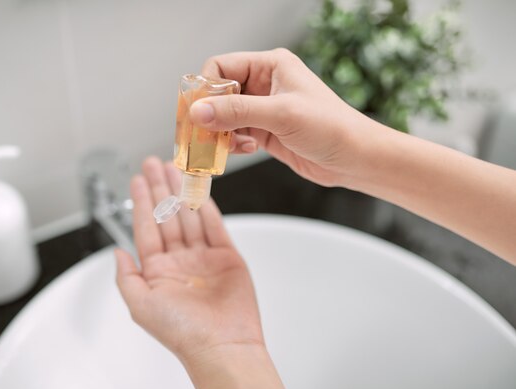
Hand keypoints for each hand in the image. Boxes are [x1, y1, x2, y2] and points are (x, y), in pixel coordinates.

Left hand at [115, 157, 263, 363]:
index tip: (137, 179)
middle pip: (168, 215)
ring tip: (175, 165)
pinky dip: (206, 204)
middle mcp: (180, 261)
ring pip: (189, 215)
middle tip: (154, 162)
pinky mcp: (227, 257)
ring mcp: (204, 258)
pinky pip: (214, 225)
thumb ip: (126, 276)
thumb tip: (117, 251)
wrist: (222, 346)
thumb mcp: (140, 305)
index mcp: (158, 271)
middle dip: (160, 188)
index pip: (147, 228)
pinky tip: (197, 187)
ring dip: (181, 190)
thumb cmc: (181, 331)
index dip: (142, 202)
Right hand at [189, 48, 377, 187]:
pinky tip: (245, 149)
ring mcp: (263, 109)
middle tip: (203, 133)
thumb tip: (199, 111)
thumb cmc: (331, 128)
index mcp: (270, 66)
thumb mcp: (281, 114)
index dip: (207, 88)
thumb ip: (237, 112)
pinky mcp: (264, 131)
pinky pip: (234, 133)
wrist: (354, 159)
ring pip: (223, 116)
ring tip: (227, 146)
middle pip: (218, 93)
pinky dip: (232, 143)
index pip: (221, 67)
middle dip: (210, 114)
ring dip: (220, 132)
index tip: (198, 112)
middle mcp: (264, 84)